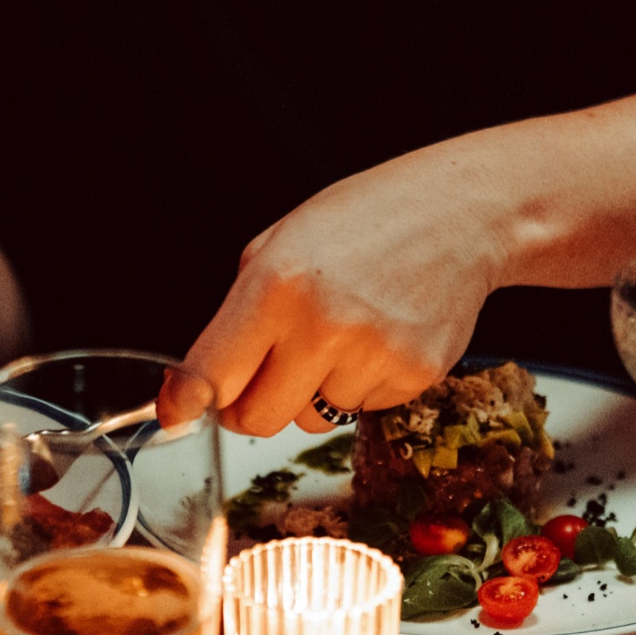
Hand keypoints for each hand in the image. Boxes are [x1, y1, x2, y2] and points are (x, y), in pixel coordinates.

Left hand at [166, 155, 509, 435]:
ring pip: (311, 421)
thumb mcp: (277, 245)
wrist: (459, 213)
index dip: (187, 402)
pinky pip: (360, 411)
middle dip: (252, 406)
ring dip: (314, 392)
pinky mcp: (415, 375)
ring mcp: (373, 354)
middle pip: (258, 420)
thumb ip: (235, 316)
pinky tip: (378, 338)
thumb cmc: (360, 223)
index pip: (213, 373)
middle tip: (267, 374)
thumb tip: (196, 387)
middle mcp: (323, 325)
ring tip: (342, 335)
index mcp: (276, 285)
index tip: (175, 415)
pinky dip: (360, 386)